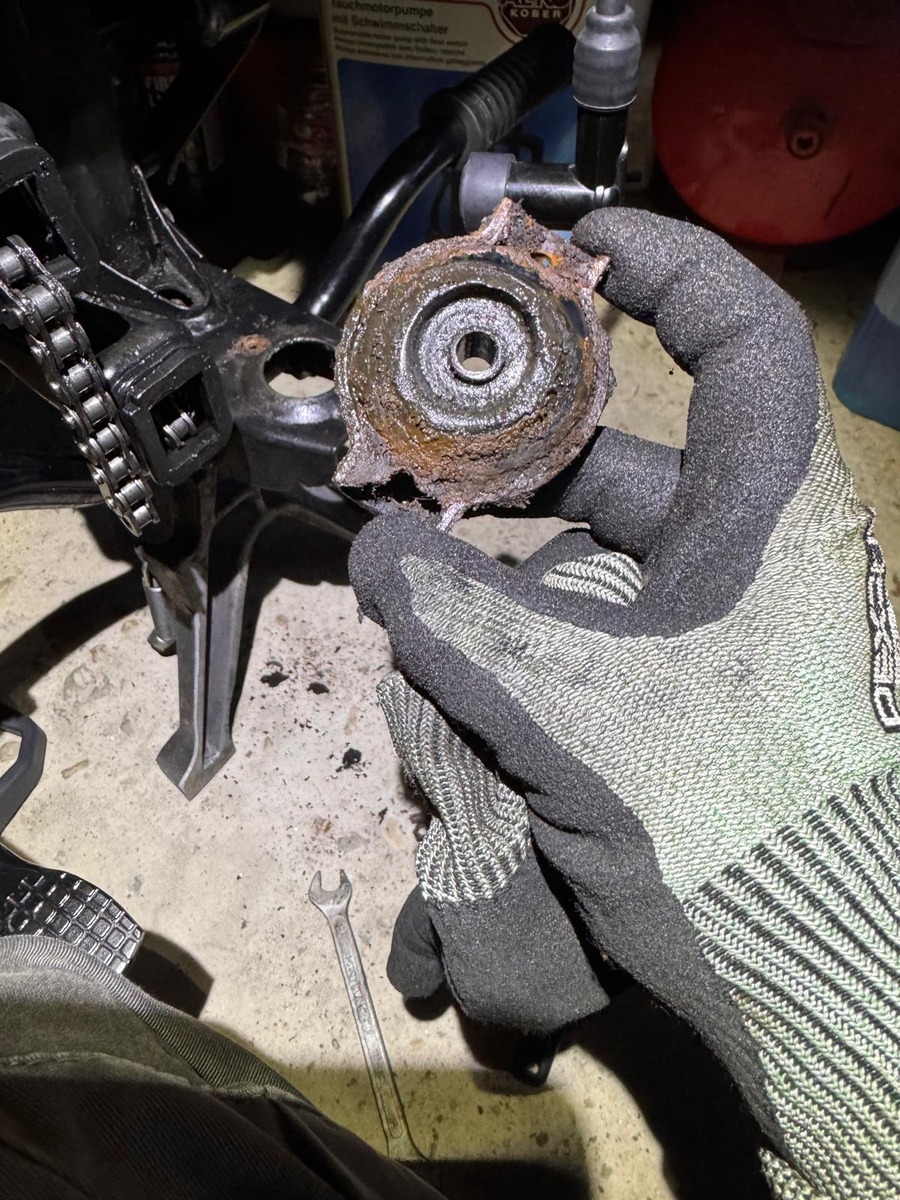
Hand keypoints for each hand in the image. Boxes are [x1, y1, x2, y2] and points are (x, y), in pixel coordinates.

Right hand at [350, 208, 899, 1198]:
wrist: (817, 967)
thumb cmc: (732, 811)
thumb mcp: (576, 702)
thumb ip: (458, 615)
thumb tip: (377, 552)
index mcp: (768, 510)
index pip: (739, 333)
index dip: (662, 265)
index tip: (569, 248)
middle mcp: (749, 553)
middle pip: (628, 450)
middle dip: (519, 442)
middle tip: (420, 434)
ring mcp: (719, 628)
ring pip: (594, 550)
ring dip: (500, 550)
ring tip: (408, 552)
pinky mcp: (686, 694)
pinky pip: (588, 624)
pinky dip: (518, 621)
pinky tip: (446, 642)